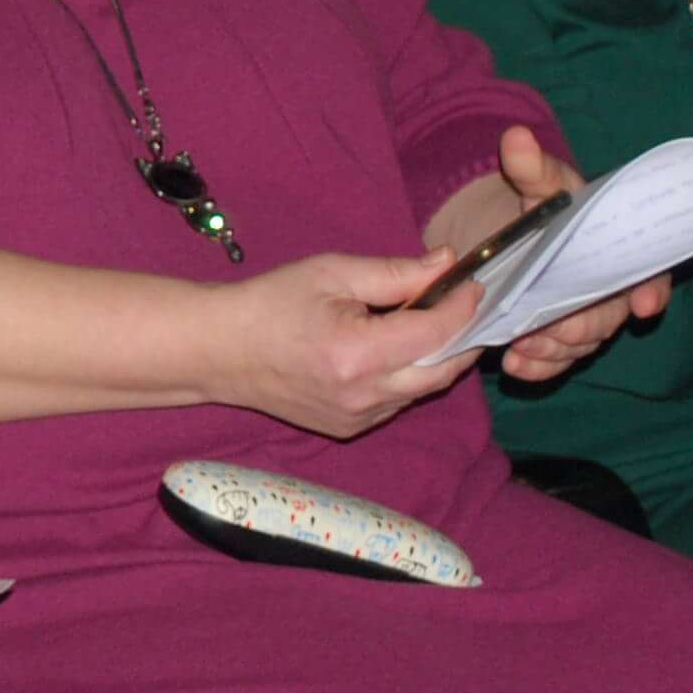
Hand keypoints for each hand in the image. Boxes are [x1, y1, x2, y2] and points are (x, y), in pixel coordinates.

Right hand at [208, 249, 487, 438]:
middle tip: (464, 306)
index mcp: (358, 353)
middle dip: (464, 337)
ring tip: (424, 323)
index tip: (472, 284)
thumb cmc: (270, 303)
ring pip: (424, 389)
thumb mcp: (332, 273)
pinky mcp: (351, 428)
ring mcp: (358, 419)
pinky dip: (408, 375)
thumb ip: (395, 273)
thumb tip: (448, 264)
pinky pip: (399, 401)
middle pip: (445, 371)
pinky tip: (390, 350)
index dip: (463, 307)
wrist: (220, 352)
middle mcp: (365, 395)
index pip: (437, 334)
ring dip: (436, 357)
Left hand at [420, 129, 666, 379]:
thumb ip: (534, 167)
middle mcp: (611, 287)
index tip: (645, 304)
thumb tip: (516, 138)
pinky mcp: (559, 338)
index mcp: (621, 248)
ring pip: (582, 343)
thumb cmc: (549, 205)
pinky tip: (515, 367)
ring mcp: (586, 316)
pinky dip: (538, 367)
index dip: (652, 290)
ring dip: (555, 350)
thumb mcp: (543, 183)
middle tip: (548, 330)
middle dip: (582, 327)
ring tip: (521, 348)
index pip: (651, 273)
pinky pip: (557, 360)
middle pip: (608, 317)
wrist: (523, 231)